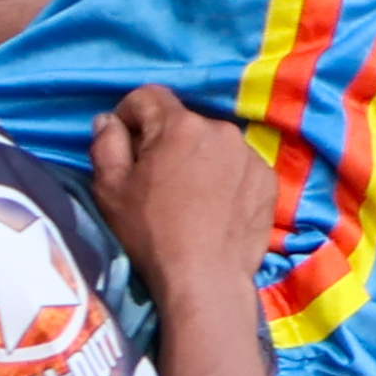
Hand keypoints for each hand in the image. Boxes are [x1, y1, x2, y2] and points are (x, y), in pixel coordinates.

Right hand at [94, 86, 276, 310]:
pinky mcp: (268, 178)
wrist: (205, 278)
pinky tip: (216, 208)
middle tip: (156, 179)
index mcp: (180, 125)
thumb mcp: (111, 189)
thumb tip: (108, 120)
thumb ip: (106, 144)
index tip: (125, 143)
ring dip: (198, 159)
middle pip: (183, 123)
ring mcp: (250, 153)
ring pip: (213, 144)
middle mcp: (221, 129)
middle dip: (165, 141)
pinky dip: (226, 178)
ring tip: (189, 197)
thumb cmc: (151, 234)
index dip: (129, 116)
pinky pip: (239, 166)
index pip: (148, 97)